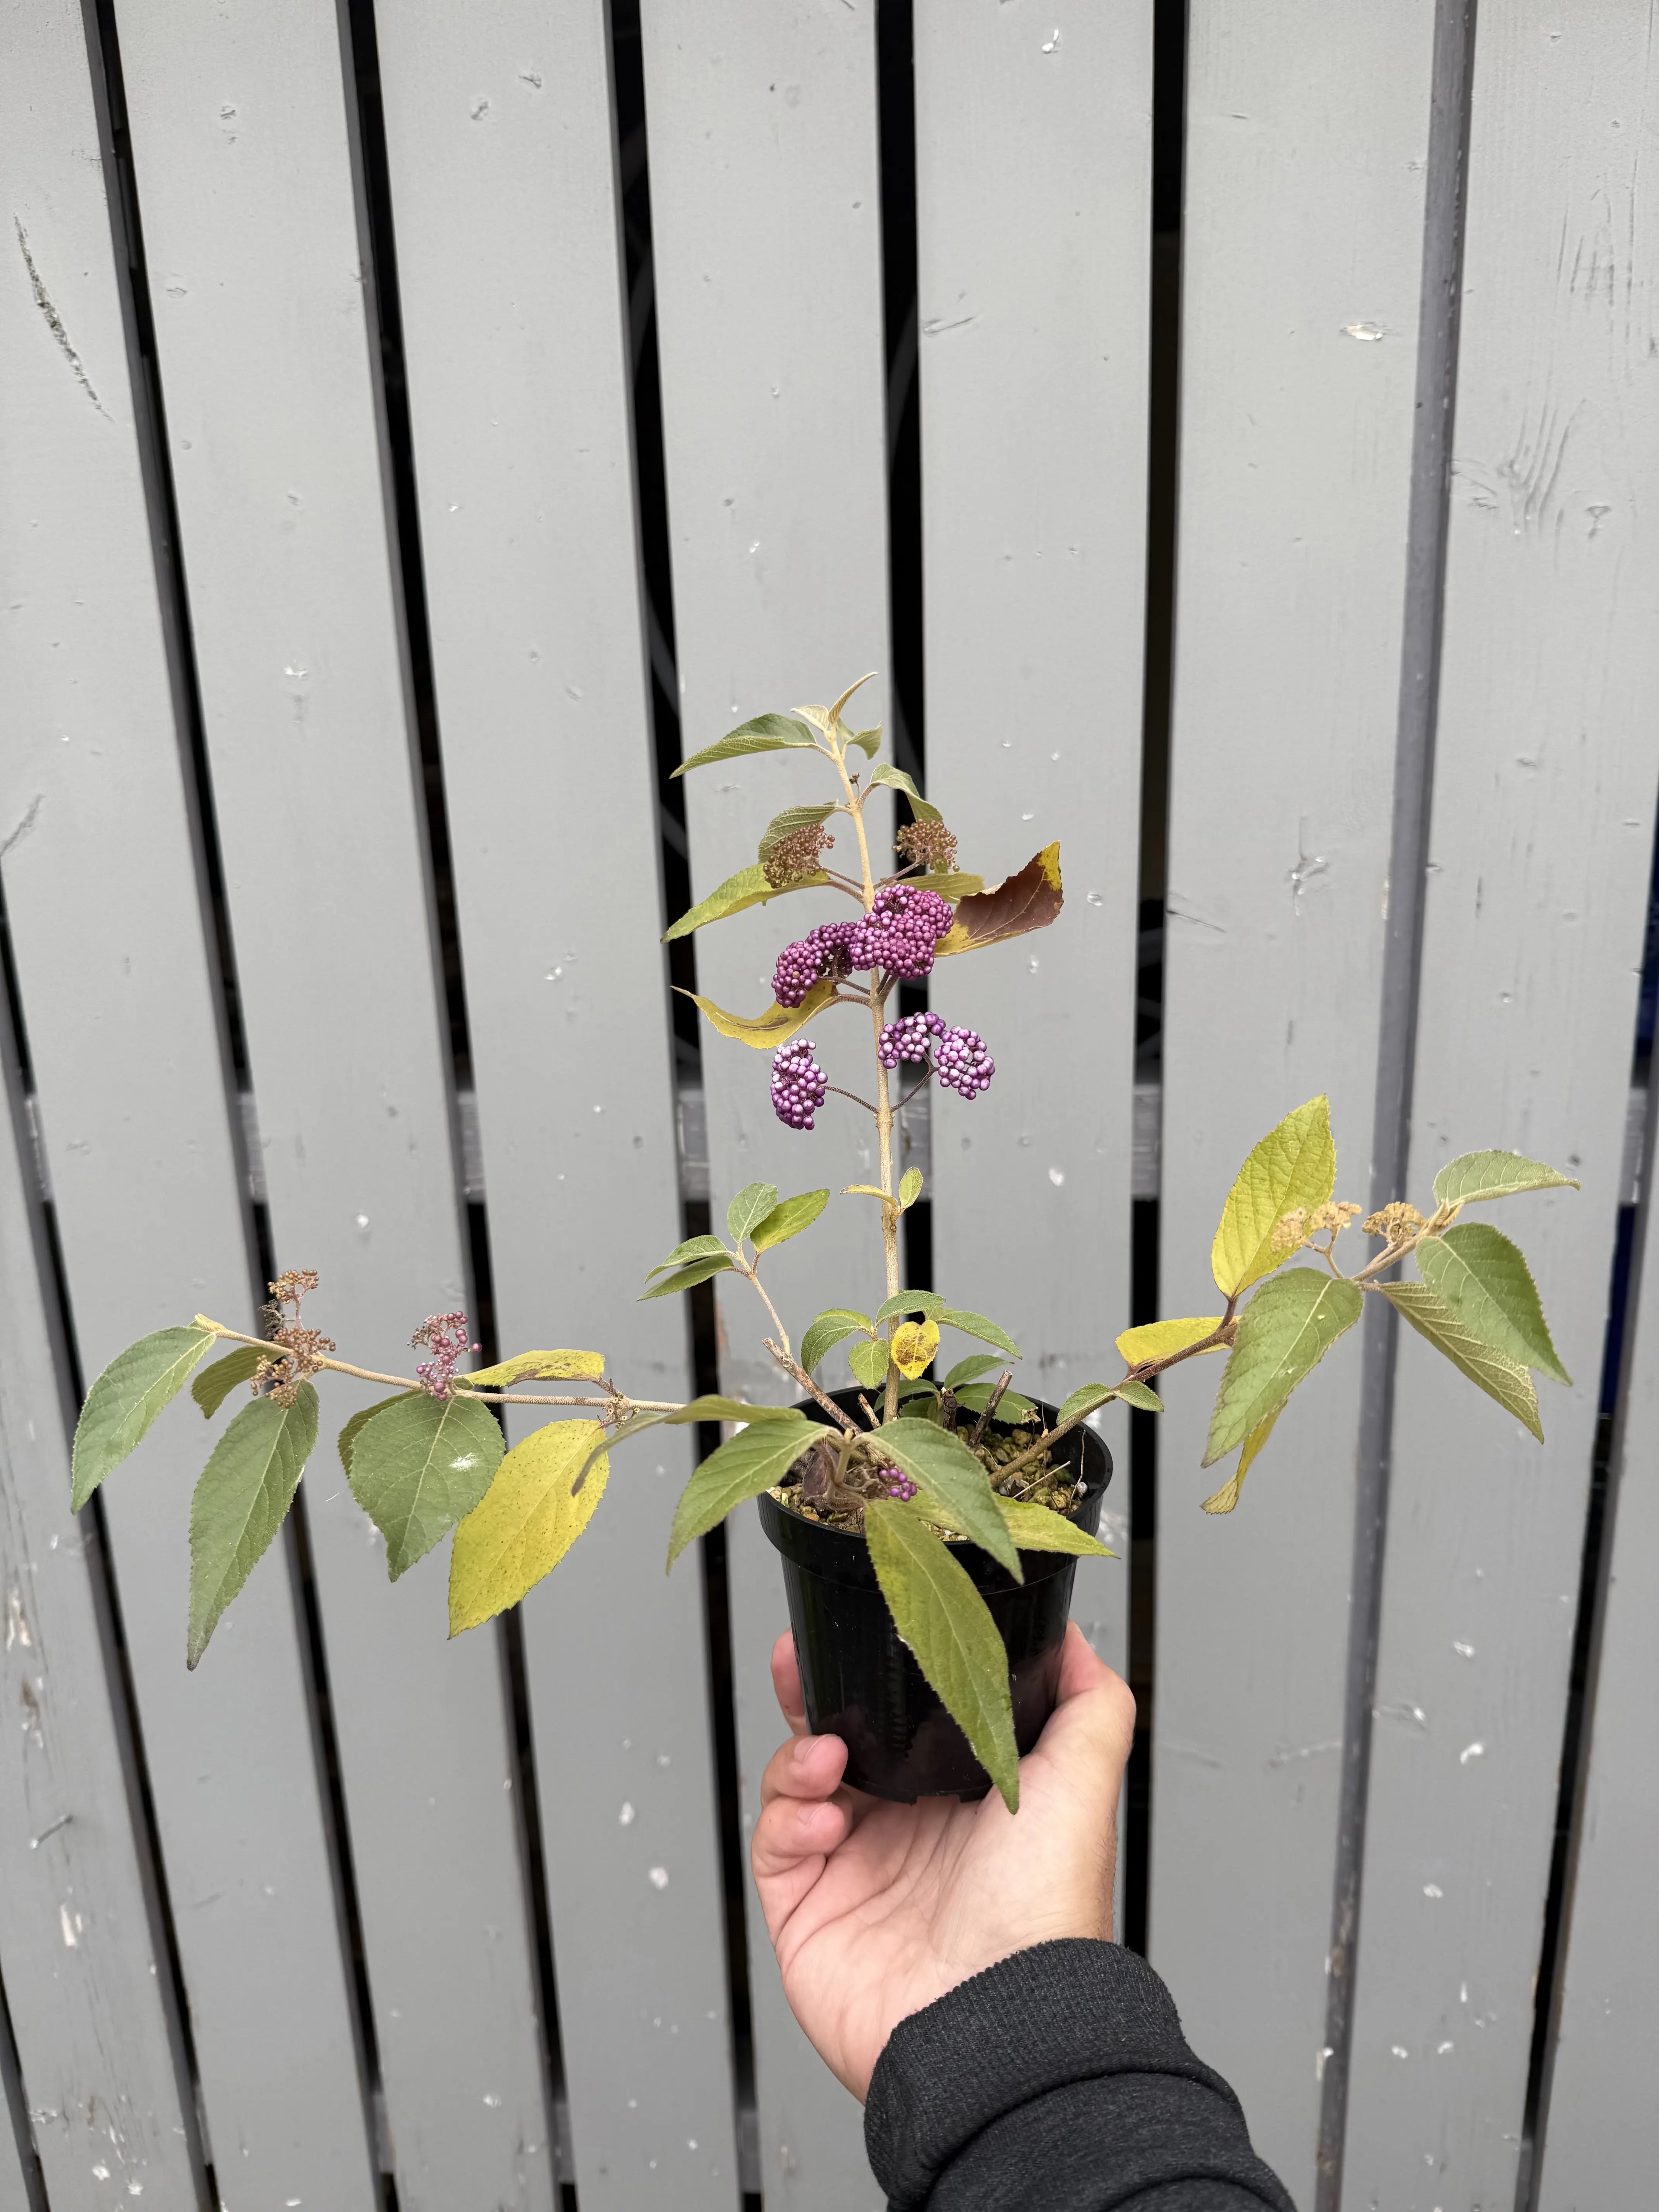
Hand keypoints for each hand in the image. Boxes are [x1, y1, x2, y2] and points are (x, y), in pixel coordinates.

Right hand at [751, 1621, 1134, 2100]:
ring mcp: (852, 1870)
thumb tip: (1072, 1640)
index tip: (859, 1627)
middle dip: (811, 1694)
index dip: (876, 1673)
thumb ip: (1088, 1702)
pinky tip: (823, 1816)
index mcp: (961, 1799)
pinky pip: (773, 1842)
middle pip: (838, 1740)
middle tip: (795, 1659)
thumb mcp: (1083, 1783)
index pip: (904, 1718)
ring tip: (828, 1755)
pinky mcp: (807, 1910)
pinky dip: (786, 1816)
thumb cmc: (1044, 1911)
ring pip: (797, 1783)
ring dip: (801, 1753)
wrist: (995, 2019)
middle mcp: (905, 1830)